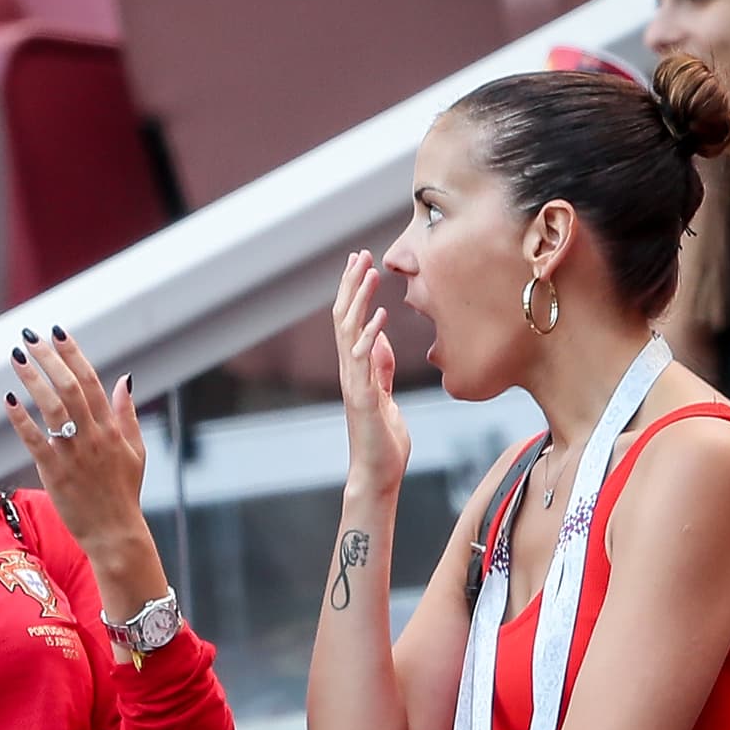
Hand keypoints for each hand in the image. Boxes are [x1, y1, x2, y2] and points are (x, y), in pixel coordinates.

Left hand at [5, 329, 145, 552]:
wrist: (115, 532)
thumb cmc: (124, 493)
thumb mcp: (136, 451)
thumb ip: (127, 414)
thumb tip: (124, 379)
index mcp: (112, 429)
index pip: (92, 381)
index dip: (74, 354)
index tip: (58, 332)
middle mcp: (93, 437)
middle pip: (70, 388)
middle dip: (50, 358)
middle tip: (31, 336)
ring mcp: (74, 454)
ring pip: (52, 408)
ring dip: (33, 380)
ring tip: (17, 357)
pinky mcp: (55, 473)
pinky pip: (36, 440)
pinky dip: (21, 420)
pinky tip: (8, 400)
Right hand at [333, 251, 410, 495]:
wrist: (377, 474)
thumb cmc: (384, 440)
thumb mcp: (386, 397)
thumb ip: (381, 369)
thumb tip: (380, 342)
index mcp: (355, 369)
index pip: (349, 322)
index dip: (353, 291)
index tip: (361, 263)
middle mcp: (349, 372)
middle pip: (343, 319)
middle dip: (351, 285)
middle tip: (359, 254)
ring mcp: (353, 384)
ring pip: (348, 333)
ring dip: (358, 301)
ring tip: (368, 273)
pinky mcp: (362, 399)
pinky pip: (364, 362)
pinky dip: (371, 337)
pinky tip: (381, 316)